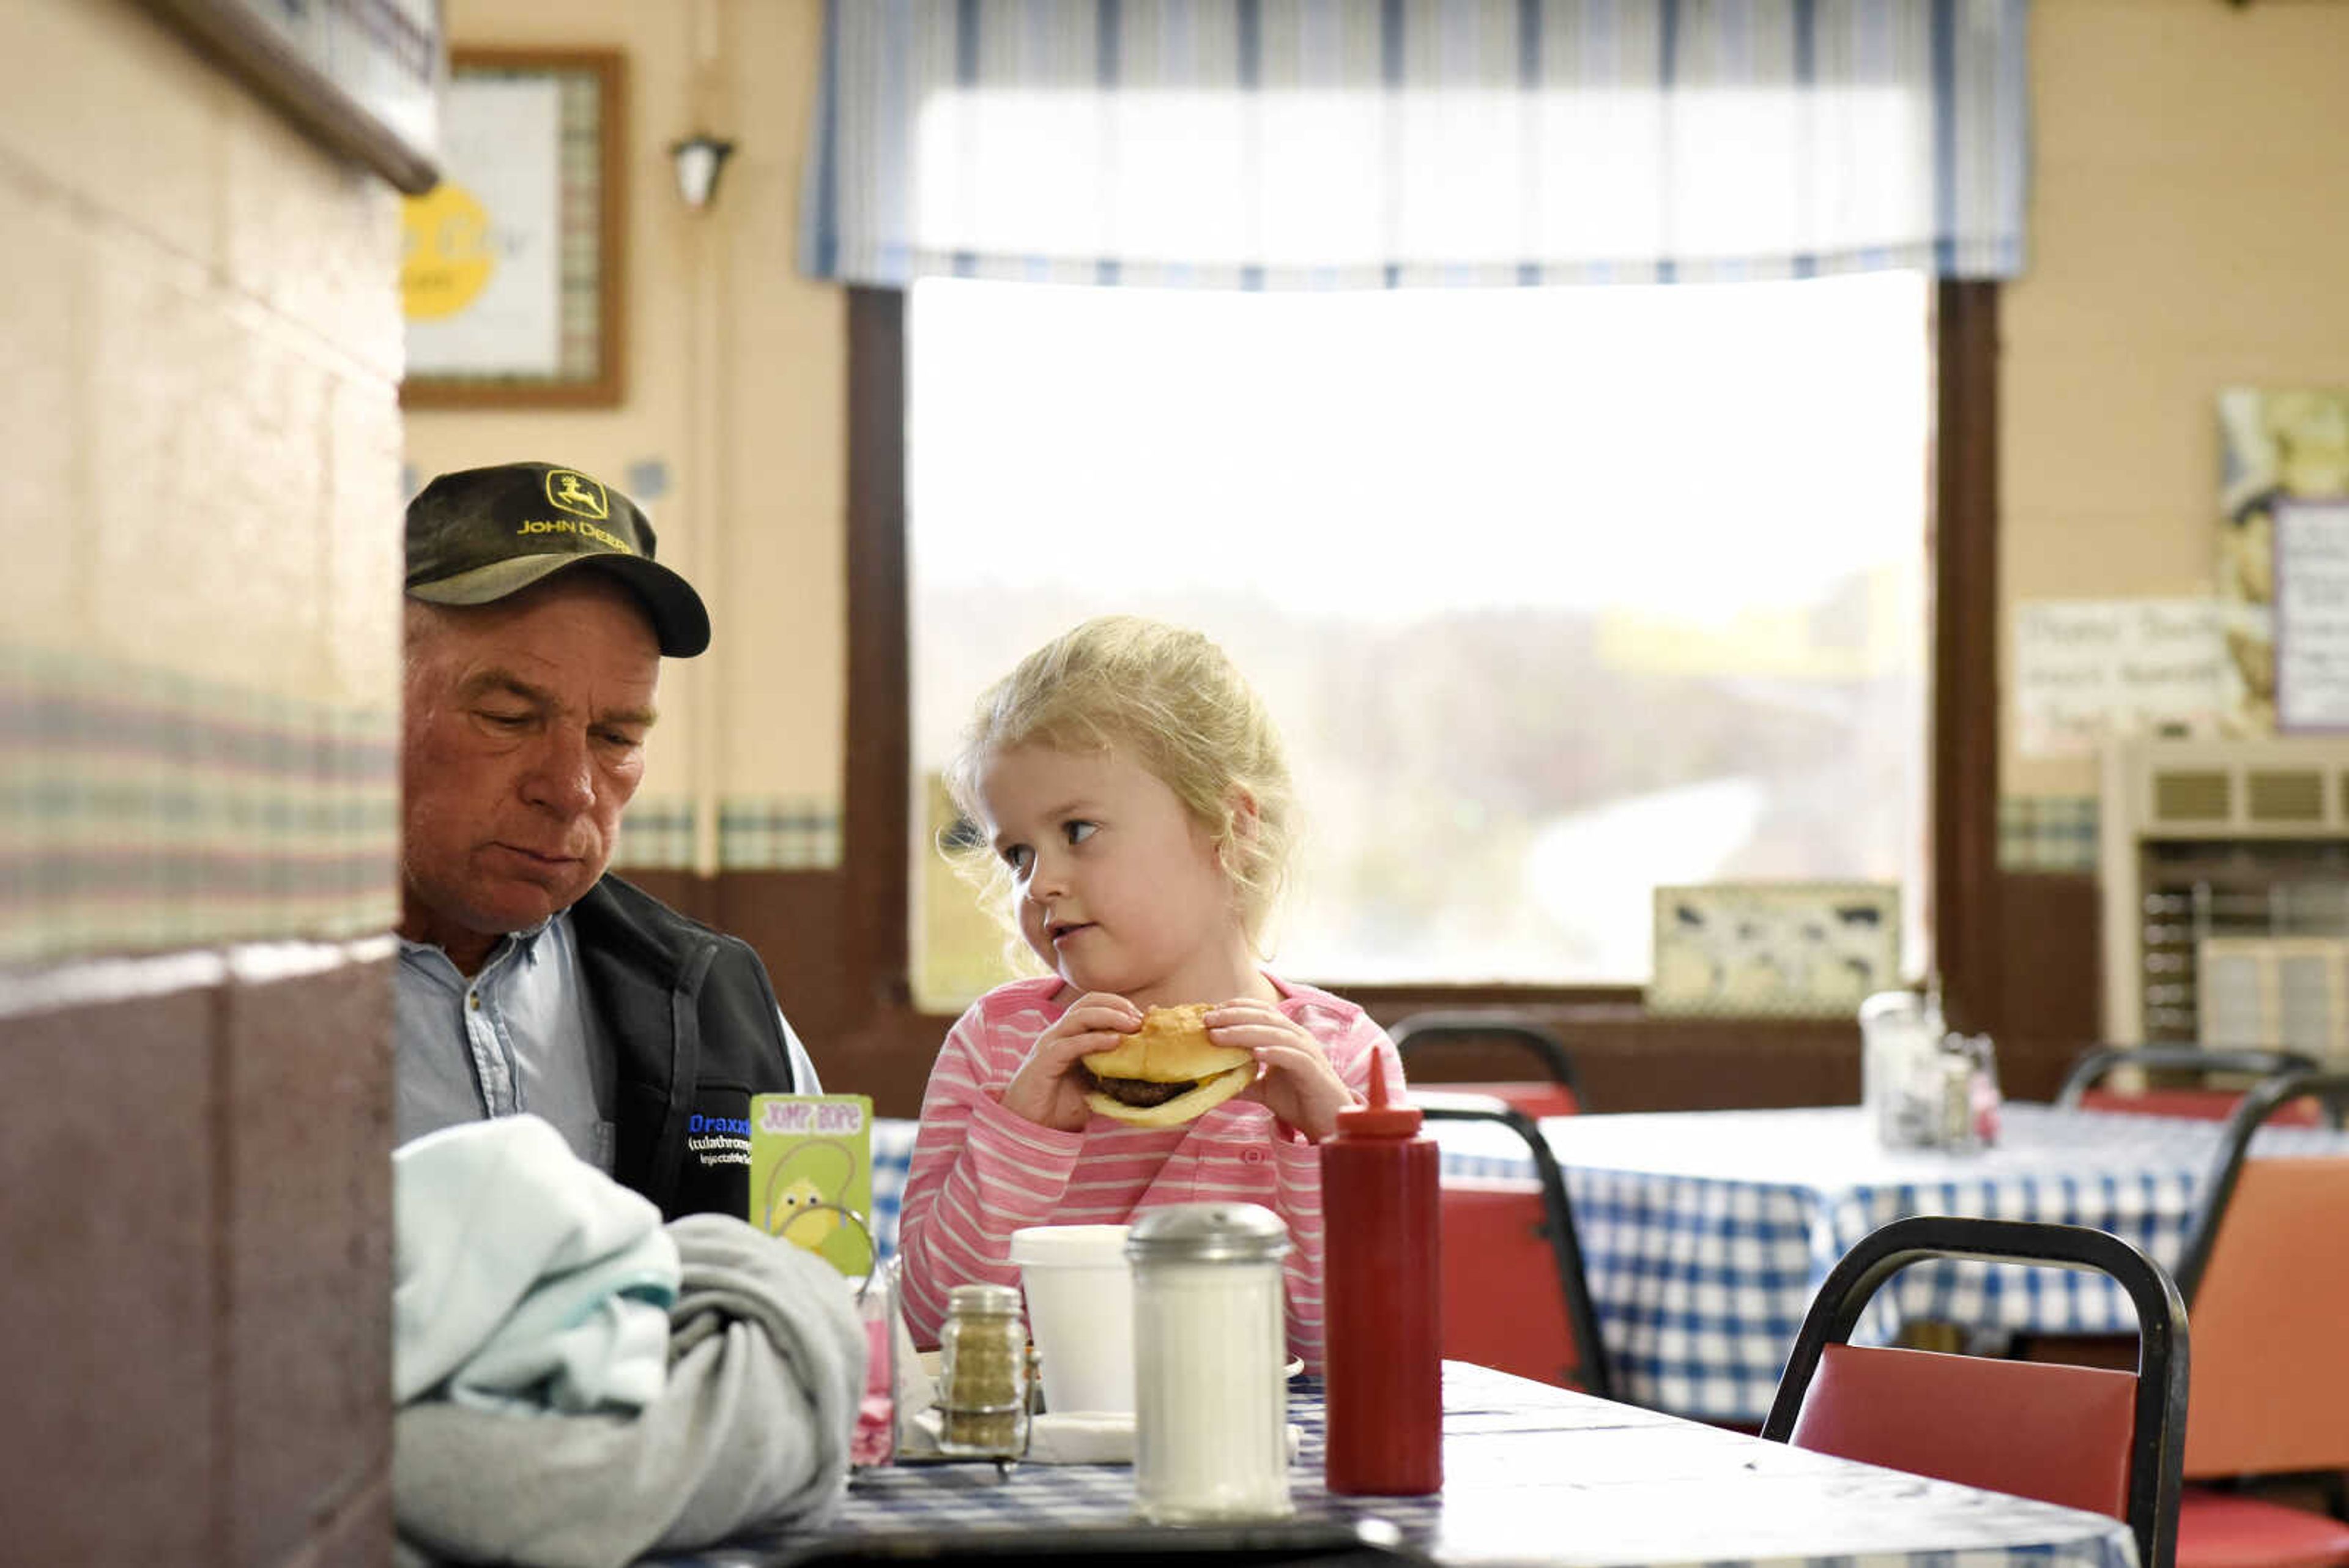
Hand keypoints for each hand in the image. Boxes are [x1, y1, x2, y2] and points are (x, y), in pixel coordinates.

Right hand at [998, 992, 1140, 1131]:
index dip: (1118, 1005)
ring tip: (1132, 1025)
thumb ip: (1110, 1069)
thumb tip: (1141, 1064)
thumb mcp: (1093, 1084)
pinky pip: (1071, 1044)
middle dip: (1117, 1005)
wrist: (1031, 1128)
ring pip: (1080, 1016)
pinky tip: (1115, 1042)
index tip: (1143, 1019)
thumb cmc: (1060, 1106)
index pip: (1093, 1005)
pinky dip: (1095, 1040)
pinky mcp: (1044, 1061)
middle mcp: (1058, 1034)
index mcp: (1069, 1035)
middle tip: (1140, 1019)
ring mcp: (1050, 1044)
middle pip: (1088, 1002)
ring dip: (1110, 1016)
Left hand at [1210, 999, 1353, 1142]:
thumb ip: (1243, 1081)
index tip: (1210, 1012)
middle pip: (1265, 1018)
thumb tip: (1212, 1081)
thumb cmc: (1299, 1102)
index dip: (1237, 1008)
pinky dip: (1274, 1052)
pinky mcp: (1314, 1071)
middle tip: (1207, 1020)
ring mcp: (1308, 1053)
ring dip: (1244, 1032)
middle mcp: (1299, 1038)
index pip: (1262, 1012)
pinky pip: (1293, 1057)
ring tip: (1219, 1035)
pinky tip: (1255, 1053)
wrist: (1328, 1123)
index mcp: (1288, 1037)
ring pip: (1275, 1034)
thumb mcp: (1264, 1089)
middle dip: (1233, 1016)